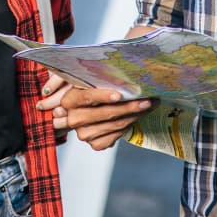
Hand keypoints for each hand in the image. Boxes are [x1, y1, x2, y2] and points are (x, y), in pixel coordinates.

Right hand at [35, 80, 152, 150]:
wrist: (89, 110)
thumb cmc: (93, 91)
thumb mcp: (91, 82)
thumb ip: (101, 78)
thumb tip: (126, 73)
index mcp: (70, 100)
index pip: (87, 97)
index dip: (103, 96)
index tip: (120, 94)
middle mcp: (74, 118)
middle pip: (105, 113)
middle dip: (129, 106)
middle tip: (147, 100)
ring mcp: (83, 133)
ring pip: (114, 126)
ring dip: (134, 116)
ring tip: (147, 106)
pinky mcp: (94, 143)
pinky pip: (115, 136)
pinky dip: (128, 126)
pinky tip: (135, 117)